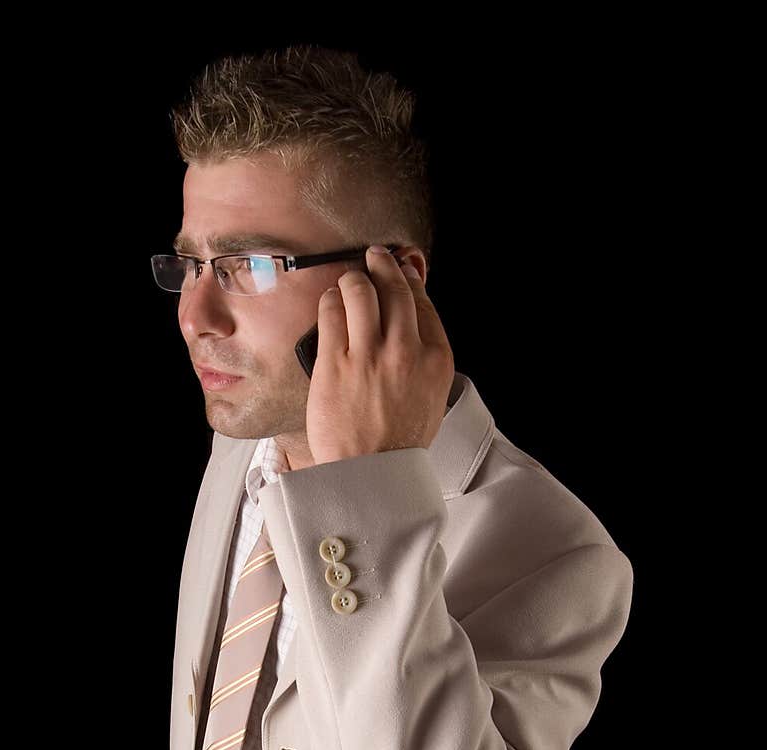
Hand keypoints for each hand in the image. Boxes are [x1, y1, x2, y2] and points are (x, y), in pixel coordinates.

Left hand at [304, 245, 454, 464]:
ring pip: (361, 290)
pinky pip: (331, 312)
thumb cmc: (397, 444)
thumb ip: (424, 361)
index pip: (423, 304)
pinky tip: (330, 304)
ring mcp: (369, 356)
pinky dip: (330, 301)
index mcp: (436, 361)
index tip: (400, 272)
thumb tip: (410, 328)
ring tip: (348, 282)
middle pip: (395, 289)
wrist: (371, 476)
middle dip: (383, 266)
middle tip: (374, 257)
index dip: (409, 281)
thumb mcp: (429, 399)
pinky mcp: (335, 363)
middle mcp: (406, 352)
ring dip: (353, 279)